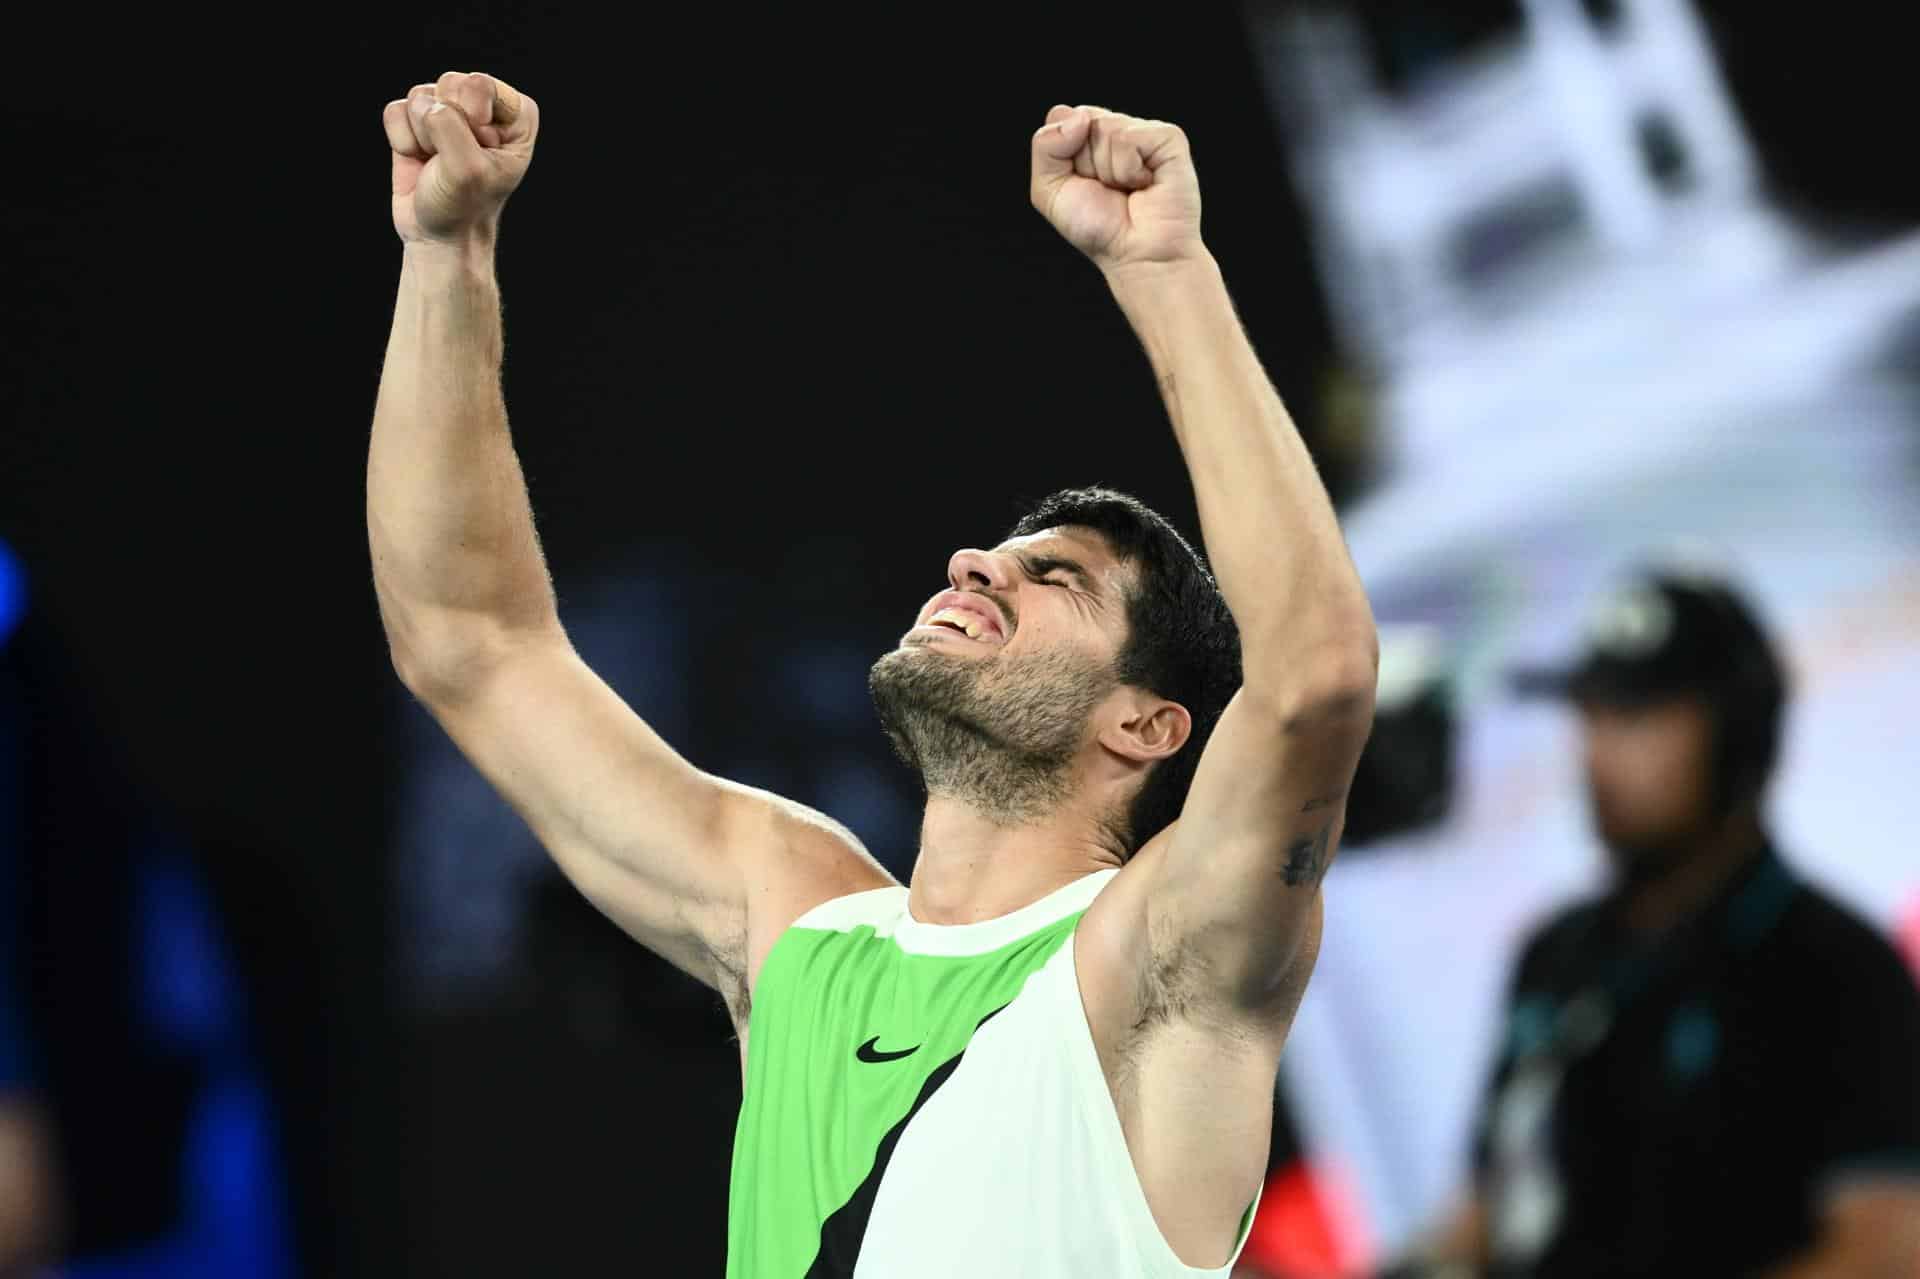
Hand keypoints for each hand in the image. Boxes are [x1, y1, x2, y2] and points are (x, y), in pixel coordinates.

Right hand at [382, 71, 539, 245]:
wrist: (438, 235)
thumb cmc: (465, 206)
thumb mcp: (468, 170)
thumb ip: (449, 126)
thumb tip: (424, 104)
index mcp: (515, 114)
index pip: (481, 85)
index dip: (472, 118)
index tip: (480, 151)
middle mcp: (483, 106)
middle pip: (449, 83)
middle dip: (445, 126)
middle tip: (455, 159)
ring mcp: (448, 111)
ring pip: (419, 95)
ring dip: (423, 136)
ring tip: (437, 163)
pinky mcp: (416, 121)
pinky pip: (396, 110)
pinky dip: (401, 140)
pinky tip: (418, 160)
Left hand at [1029, 105, 1204, 277]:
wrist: (1137, 255)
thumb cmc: (1099, 228)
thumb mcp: (1049, 190)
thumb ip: (1045, 145)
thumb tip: (1080, 116)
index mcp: (1089, 137)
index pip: (1061, 117)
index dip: (1063, 153)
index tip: (1082, 183)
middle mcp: (1117, 129)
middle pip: (1082, 119)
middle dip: (1085, 163)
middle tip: (1107, 190)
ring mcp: (1144, 132)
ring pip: (1105, 128)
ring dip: (1109, 170)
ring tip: (1127, 190)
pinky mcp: (1168, 138)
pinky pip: (1129, 138)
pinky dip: (1128, 169)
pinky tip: (1144, 185)